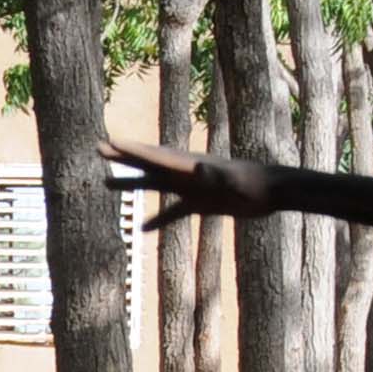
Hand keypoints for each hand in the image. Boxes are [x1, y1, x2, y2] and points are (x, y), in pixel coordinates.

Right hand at [102, 138, 282, 230]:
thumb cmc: (254, 186)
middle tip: (99, 148)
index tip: (108, 142)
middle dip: (124, 156)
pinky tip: (141, 229)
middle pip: (149, 163)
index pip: (155, 156)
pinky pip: (174, 212)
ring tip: (107, 184)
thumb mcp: (233, 181)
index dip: (131, 150)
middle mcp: (187, 173)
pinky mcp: (202, 203)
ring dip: (133, 183)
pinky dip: (158, 219)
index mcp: (189, 166)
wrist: (273, 192)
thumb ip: (216, 175)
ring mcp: (192, 188)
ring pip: (156, 185)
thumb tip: (198, 169)